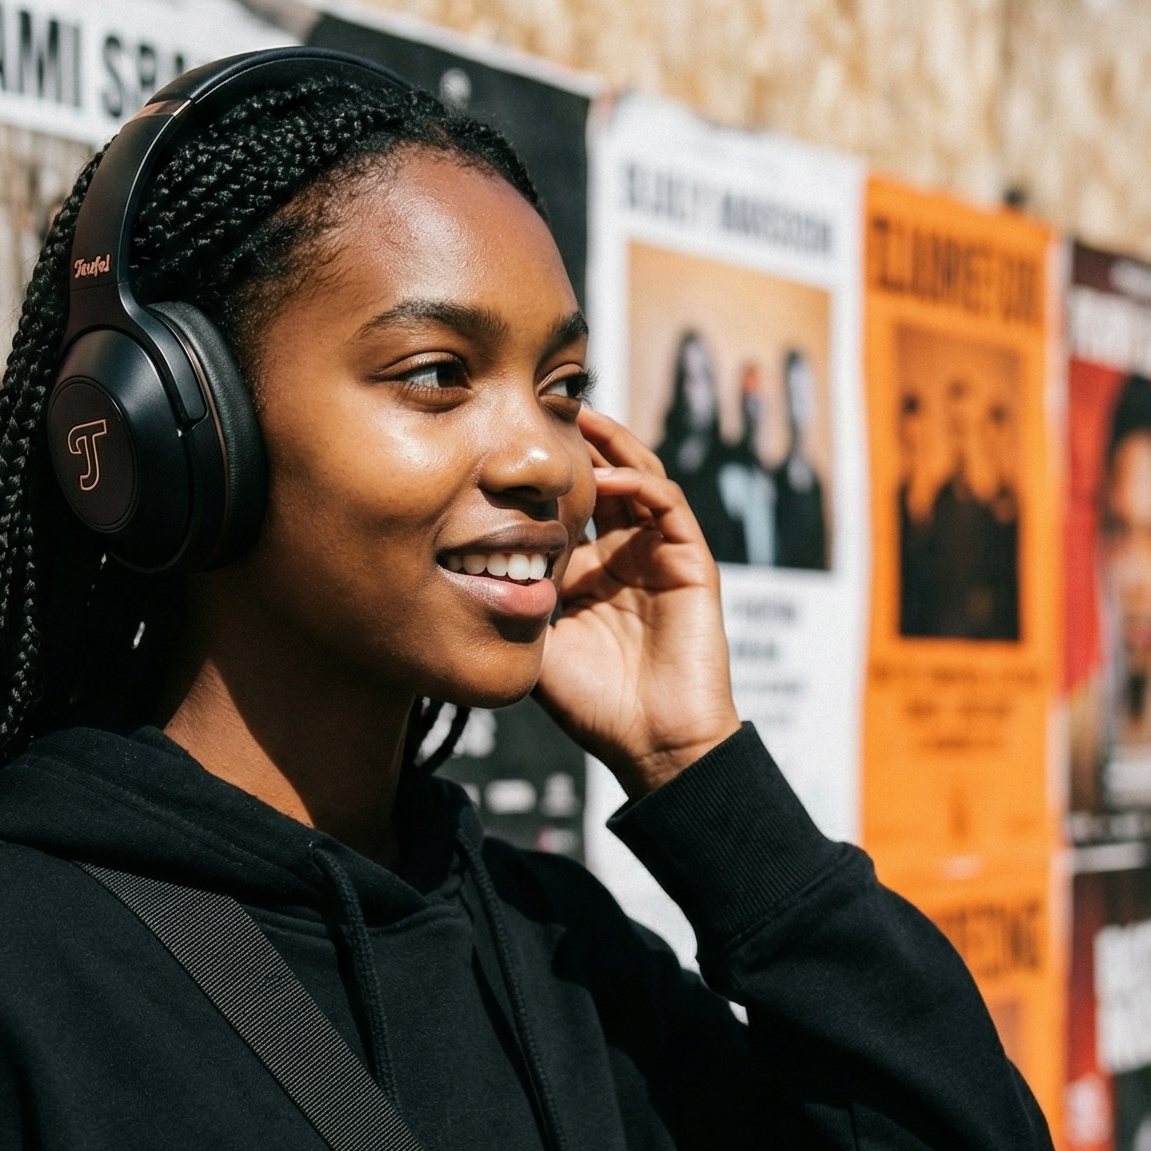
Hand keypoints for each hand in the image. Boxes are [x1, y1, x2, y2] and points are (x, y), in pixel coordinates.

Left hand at [537, 407, 740, 796]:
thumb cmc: (593, 705)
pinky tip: (608, 477)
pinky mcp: (690, 563)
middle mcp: (625, 557)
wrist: (651, 744)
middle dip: (575, 445)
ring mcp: (659, 556)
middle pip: (602, 481)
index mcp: (589, 574)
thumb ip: (510, 601)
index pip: (565, 508)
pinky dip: (640, 482)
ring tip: (578, 418)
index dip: (539, 478)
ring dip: (610, 447)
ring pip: (638, 479)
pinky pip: (667, 506)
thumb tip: (459, 568)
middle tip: (540, 407)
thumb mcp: (535, 642)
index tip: (499, 447)